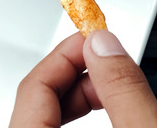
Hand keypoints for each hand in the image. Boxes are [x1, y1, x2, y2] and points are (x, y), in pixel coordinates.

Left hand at [10, 30, 156, 126]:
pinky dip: (76, 117)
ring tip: (114, 89)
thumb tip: (104, 45)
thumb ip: (123, 91)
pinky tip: (107, 112)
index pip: (33, 86)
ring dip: (80, 95)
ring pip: (45, 117)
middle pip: (37, 100)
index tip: (97, 38)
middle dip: (77, 74)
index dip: (68, 53)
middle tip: (110, 61)